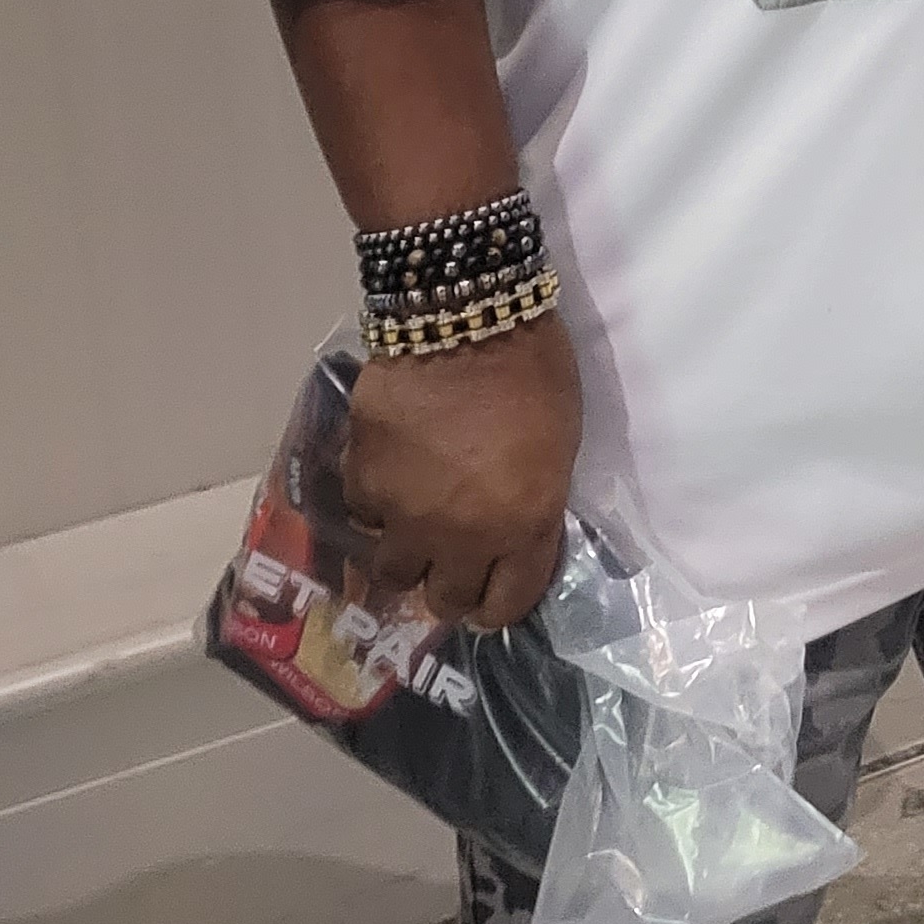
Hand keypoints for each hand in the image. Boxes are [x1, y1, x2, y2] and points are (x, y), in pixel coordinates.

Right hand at [339, 311, 582, 631]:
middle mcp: (461, 536)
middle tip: (453, 565)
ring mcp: (405, 513)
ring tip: (414, 531)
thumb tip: (514, 529)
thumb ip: (534, 503)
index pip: (508, 604)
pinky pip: (363, 515)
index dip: (501, 605)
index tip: (496, 595)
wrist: (466, 319)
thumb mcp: (560, 447)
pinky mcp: (363, 480)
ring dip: (406, 557)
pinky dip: (375, 505)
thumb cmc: (536, 372)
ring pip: (393, 571)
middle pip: (446, 600)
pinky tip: (388, 479)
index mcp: (524, 526)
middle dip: (452, 588)